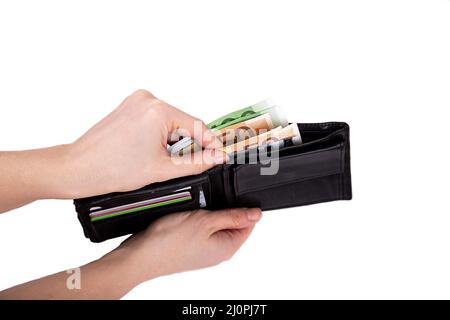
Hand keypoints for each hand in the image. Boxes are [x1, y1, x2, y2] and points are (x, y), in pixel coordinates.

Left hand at [0, 89, 226, 210]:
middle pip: (183, 123)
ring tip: (160, 161)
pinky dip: (159, 135)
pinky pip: (155, 120)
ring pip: (169, 122)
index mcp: (158, 109)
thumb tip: (218, 157)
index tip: (219, 156)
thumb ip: (197, 162)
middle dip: (187, 145)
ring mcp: (136, 100)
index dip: (211, 144)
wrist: (78, 168)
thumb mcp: (163, 169)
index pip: (197, 126)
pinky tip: (149, 152)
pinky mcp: (129, 106)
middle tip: (184, 166)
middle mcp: (147, 98)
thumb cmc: (111, 169)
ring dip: (172, 141)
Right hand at [112, 207, 262, 281]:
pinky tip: (187, 216)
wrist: (142, 255)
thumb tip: (256, 214)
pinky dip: (198, 220)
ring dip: (209, 213)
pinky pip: (202, 231)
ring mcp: (205, 252)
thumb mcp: (207, 221)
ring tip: (196, 208)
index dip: (243, 206)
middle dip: (224, 209)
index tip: (233, 194)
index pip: (249, 224)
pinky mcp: (192, 249)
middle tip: (210, 201)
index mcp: (228, 247)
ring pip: (216, 225)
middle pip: (233, 224)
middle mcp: (219, 252)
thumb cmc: (170, 241)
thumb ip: (233, 217)